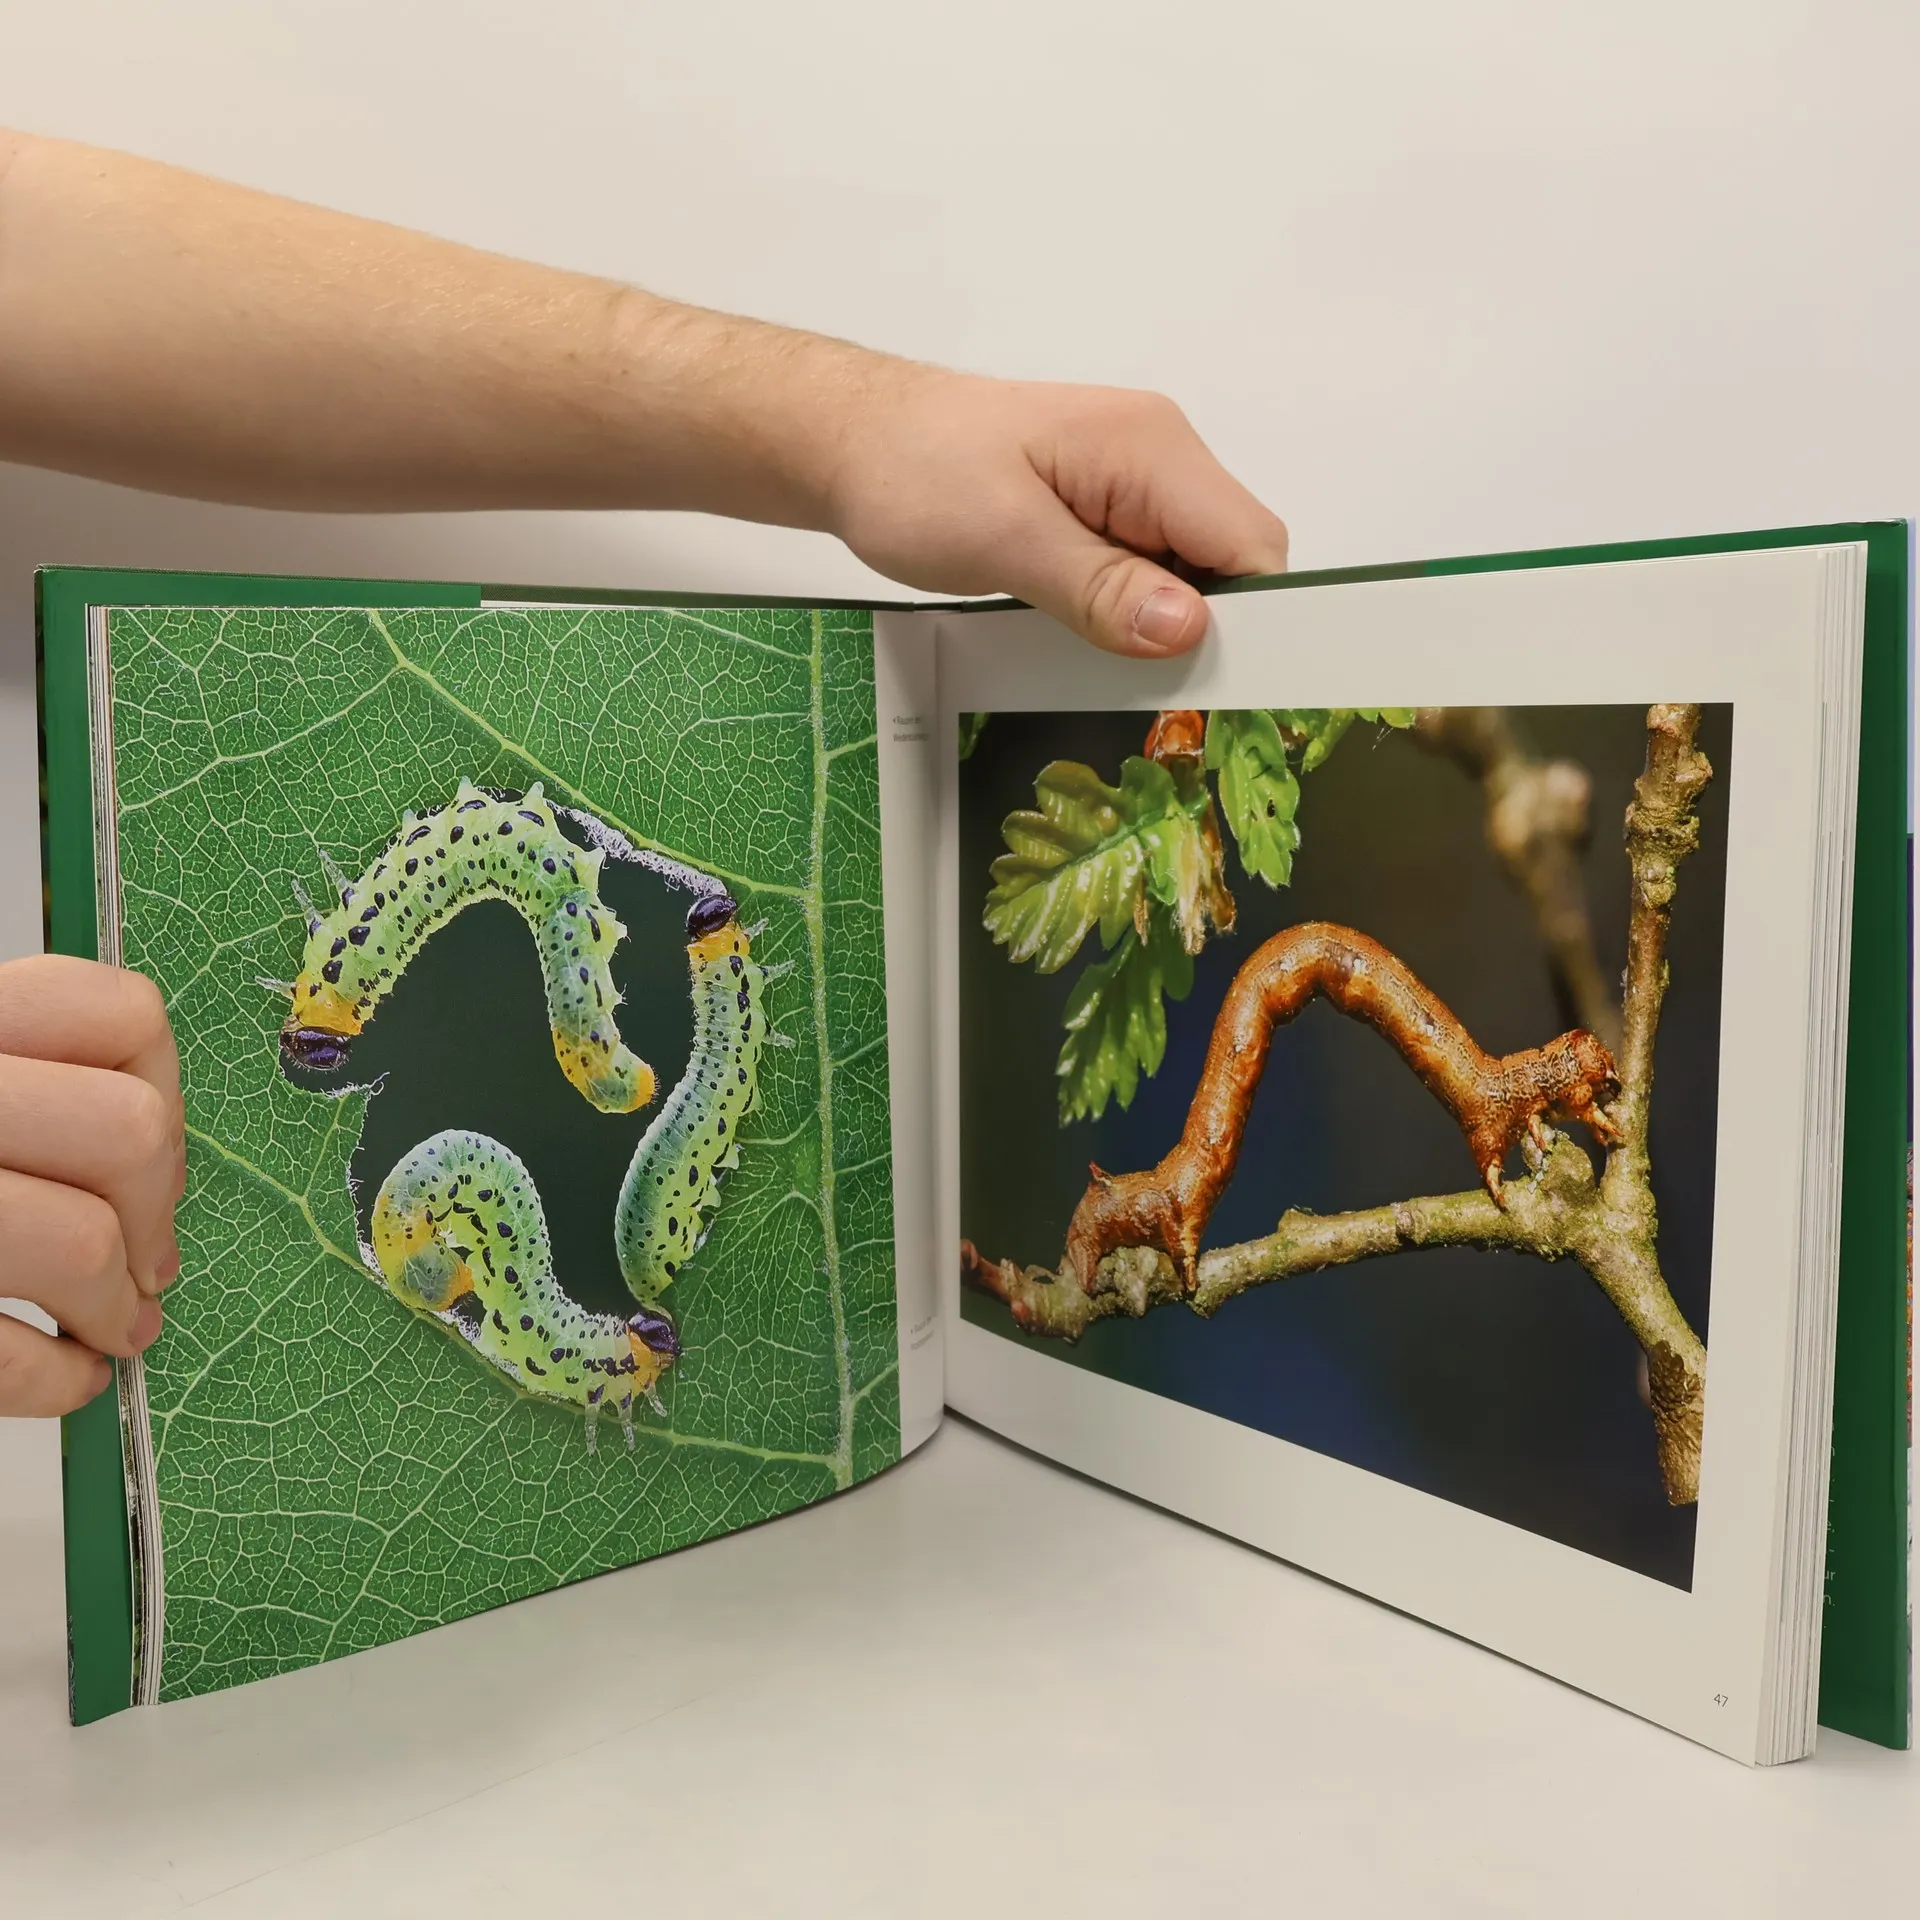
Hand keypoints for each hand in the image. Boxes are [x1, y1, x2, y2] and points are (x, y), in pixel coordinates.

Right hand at [0, 956, 184, 1416]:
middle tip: (145, 1261)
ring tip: (110, 1326)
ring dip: (113, 1306)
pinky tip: (59, 1376)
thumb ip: (45, 1087)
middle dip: (153, 1212)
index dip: (165, 1089)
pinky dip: (55, 1382)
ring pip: (79, 1245)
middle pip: (126, 1133)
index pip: (121, 1012)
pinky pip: (7, 1357)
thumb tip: (156, 1143)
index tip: (152, 1147)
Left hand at [825, 368, 1289, 657]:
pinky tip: (1088, 640)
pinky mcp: (1102, 509)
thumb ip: (1100, 586)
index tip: (1217, 690)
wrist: (850, 439)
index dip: (1251, 622)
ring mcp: (1132, 483)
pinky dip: (1128, 613)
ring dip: (1158, 625)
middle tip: (1154, 695)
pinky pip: (1146, 571)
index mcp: (1152, 449)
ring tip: (1108, 667)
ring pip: (1190, 574)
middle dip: (1206, 631)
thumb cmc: (914, 474)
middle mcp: (1159, 457)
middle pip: (1231, 563)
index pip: (1251, 545)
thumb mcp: (1004, 539)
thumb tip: (1187, 629)